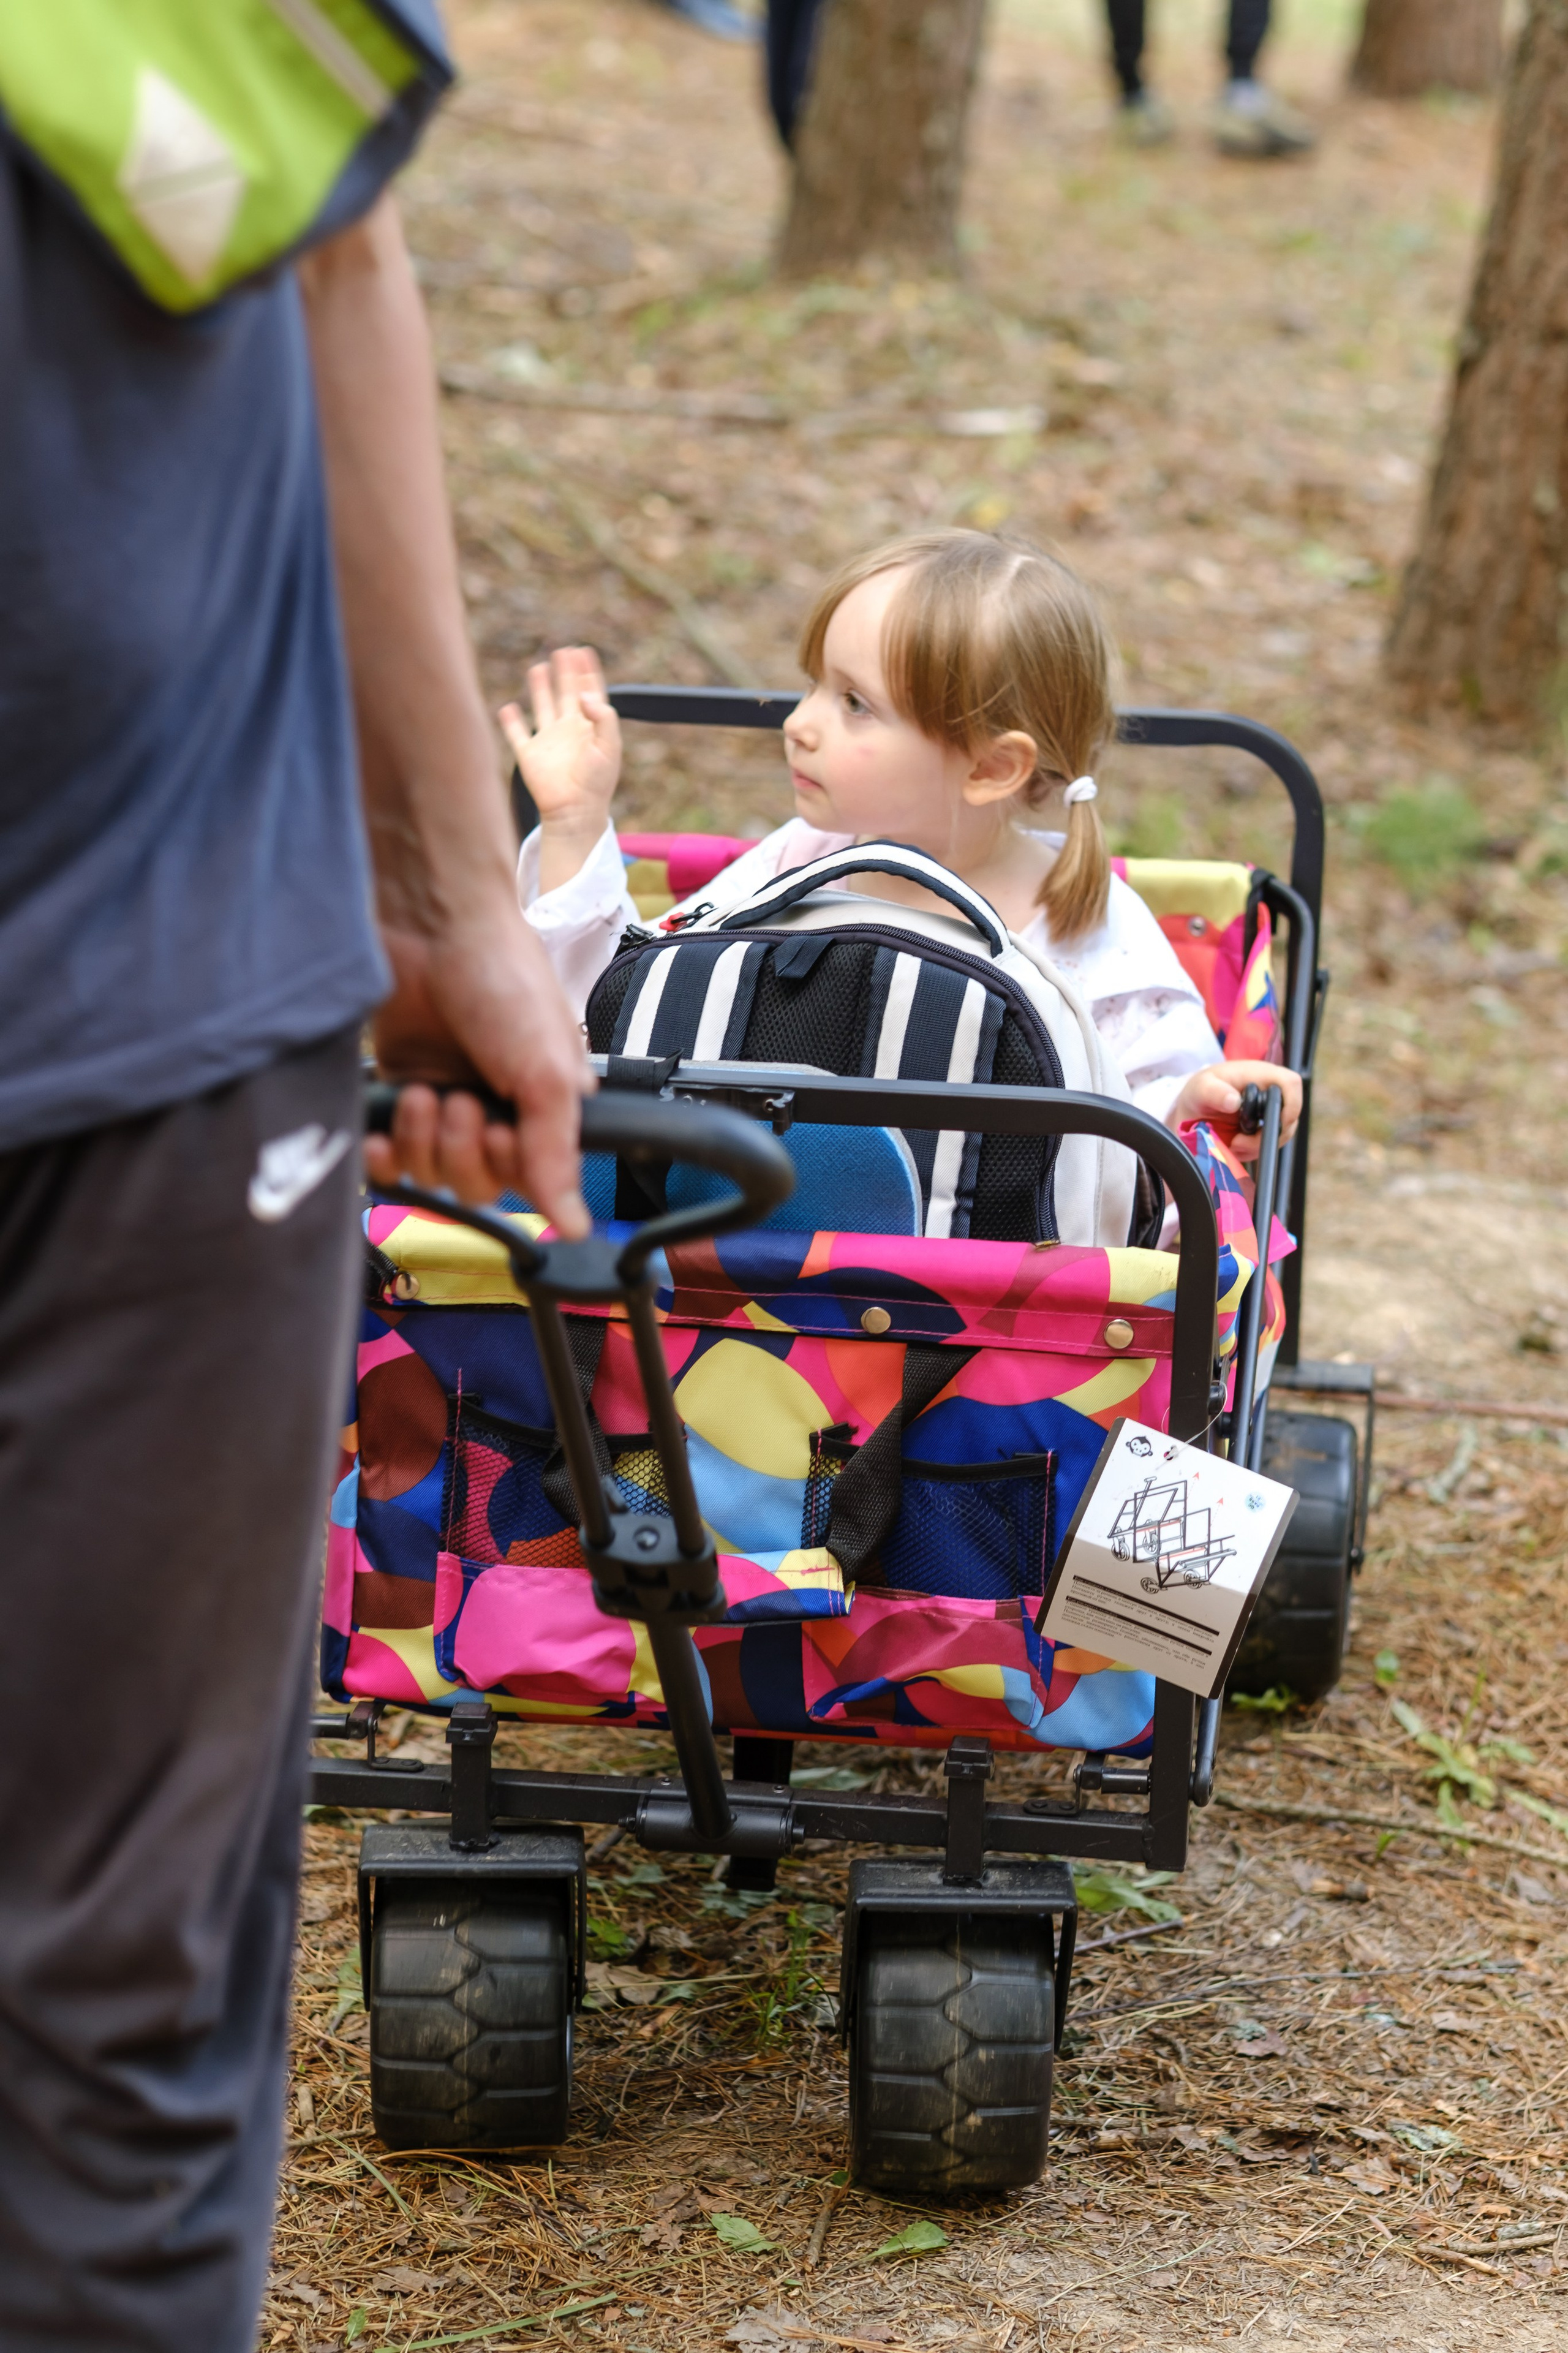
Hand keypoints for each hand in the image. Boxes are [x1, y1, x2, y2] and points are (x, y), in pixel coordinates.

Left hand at [363, 908, 592, 1230]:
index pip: (530, 1180)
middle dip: (463, 1151)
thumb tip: (574, 1226)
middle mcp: (498, 1109)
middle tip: (462, 1102)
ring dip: (423, 1139)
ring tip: (424, 1093)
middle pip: (476, 1186)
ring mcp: (444, 1105)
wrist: (429, 926)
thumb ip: (557, 1153)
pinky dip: (382, 1154)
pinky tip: (379, 1131)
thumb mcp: (547, 1070)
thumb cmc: (502, 978)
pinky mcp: (395, 1094)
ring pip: (430, 1174)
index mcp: (545, 1107)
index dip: (508, 1167)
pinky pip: (386, 1160)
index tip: (501, 1130)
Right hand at [500, 646, 619, 867]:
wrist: (574, 811)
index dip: (588, 671)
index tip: (584, 651)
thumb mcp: (609, 746)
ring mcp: (549, 741)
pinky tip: (508, 707)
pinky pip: (517, 734)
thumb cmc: (596, 783)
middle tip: (564, 650)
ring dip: (541, 687)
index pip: (590, 692)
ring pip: (543, 706)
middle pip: (567, 692)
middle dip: (566, 671)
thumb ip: (603, 717)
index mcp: (591, 727)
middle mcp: (569, 730)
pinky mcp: (529, 755)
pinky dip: (510, 721)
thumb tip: (584, 693)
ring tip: (539, 666)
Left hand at [1168, 1060, 1301, 1161]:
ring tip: (1232, 1144)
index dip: (1292, 1103)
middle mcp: (1270, 1093)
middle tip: (1238, 1142)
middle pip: (1290, 1115)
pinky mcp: (1264, 1129)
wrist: (1195, 1108)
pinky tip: (1235, 1147)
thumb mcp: (1200, 1088)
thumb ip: (1214, 1093)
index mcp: (1260, 1075)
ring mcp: (1269, 1112)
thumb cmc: (1201, 1090)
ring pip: (1281, 1134)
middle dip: (1268, 1135)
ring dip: (1257, 1146)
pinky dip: (1253, 1151)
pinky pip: (1269, 1145)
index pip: (1291, 1083)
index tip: (1274, 1124)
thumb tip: (1234, 1101)